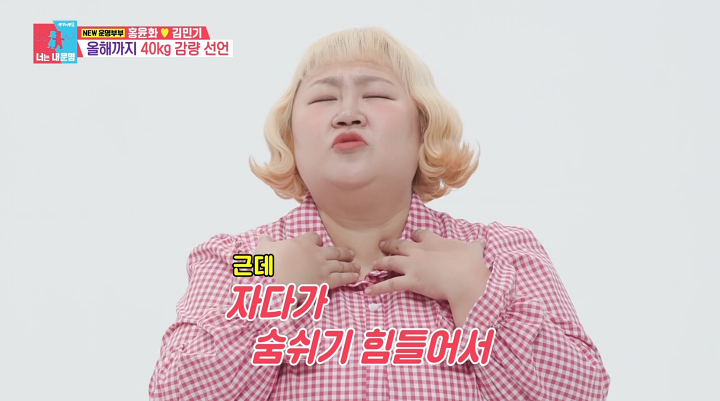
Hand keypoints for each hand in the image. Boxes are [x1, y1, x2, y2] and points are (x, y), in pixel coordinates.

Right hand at [255, 232, 359, 300]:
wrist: (273, 282)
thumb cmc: (268, 265)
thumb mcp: (264, 248)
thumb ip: (266, 242)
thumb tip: (264, 237)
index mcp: (302, 243)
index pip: (314, 238)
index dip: (316, 241)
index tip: (317, 243)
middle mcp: (316, 254)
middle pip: (334, 251)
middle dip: (343, 253)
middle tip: (351, 254)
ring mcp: (322, 268)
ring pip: (341, 264)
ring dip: (350, 265)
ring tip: (357, 266)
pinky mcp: (324, 282)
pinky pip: (341, 278)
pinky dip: (349, 277)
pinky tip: (355, 277)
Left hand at [366, 230, 489, 306]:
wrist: (466, 279)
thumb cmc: (471, 264)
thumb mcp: (475, 249)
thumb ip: (477, 245)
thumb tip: (483, 240)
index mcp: (434, 242)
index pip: (420, 235)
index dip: (415, 237)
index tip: (413, 238)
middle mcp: (420, 251)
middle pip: (400, 245)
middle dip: (391, 245)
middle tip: (383, 245)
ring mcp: (413, 265)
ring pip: (391, 262)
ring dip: (381, 263)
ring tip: (373, 265)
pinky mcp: (411, 280)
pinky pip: (390, 284)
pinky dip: (378, 288)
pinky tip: (368, 291)